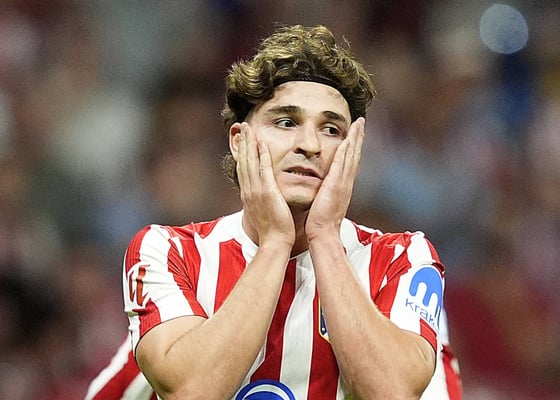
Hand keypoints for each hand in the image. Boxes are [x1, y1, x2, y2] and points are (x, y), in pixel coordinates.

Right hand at [236, 122, 294, 246]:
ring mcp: (255, 190)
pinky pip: (263, 169)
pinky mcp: (266, 191)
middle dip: (241, 143)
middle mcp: (248, 190)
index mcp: (248, 194)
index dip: (241, 153)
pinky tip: (261, 143)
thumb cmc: (273, 230)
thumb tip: (266, 195)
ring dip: (248, 143)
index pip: (243, 169)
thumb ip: (264, 200)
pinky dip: (261, 155)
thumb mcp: (264, 211)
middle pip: (242, 161)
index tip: (241, 139)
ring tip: (247, 128)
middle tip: (241, 126)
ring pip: (249, 161)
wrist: (274, 242)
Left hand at [305, 117, 364, 240]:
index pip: (349, 162)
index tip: (355, 133)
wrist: (323, 234)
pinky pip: (342, 164)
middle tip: (361, 122)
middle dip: (358, 137)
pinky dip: (346, 151)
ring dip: (355, 139)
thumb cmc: (321, 223)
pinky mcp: (336, 186)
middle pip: (354, 155)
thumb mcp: (325, 204)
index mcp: (342, 186)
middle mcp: (346, 183)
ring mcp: (343, 184)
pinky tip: (347, 139)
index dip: (353, 147)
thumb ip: (326, 194)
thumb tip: (323, 189)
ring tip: (358, 124)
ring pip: (351, 156)